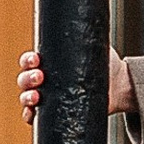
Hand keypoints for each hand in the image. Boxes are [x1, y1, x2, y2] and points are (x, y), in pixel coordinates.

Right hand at [16, 45, 133, 121]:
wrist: (118, 87)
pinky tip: (32, 113)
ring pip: (26, 97)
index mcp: (50, 63)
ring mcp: (48, 98)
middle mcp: (45, 80)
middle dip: (28, 77)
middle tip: (40, 76)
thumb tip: (92, 26)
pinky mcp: (54, 114)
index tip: (36, 59)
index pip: (30, 61)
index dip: (28, 60)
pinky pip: (36, 117)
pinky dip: (30, 115)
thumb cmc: (105, 65)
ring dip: (26, 97)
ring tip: (36, 96)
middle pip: (25, 79)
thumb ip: (90, 39)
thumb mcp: (96, 49)